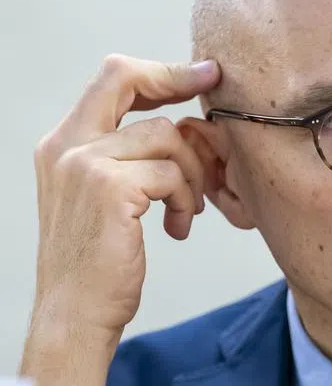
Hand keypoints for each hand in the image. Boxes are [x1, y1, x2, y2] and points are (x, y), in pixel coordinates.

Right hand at [21, 55, 219, 385]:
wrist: (75, 315)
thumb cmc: (100, 264)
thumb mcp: (108, 200)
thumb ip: (129, 160)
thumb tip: (183, 130)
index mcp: (63, 142)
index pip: (111, 78)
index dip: (160, 70)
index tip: (203, 74)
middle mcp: (66, 144)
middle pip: (126, 77)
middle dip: (178, 81)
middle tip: (214, 96)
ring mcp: (83, 163)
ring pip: (165, 136)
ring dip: (190, 173)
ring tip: (188, 208)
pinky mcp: (108, 187)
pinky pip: (171, 173)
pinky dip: (185, 199)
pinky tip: (177, 227)